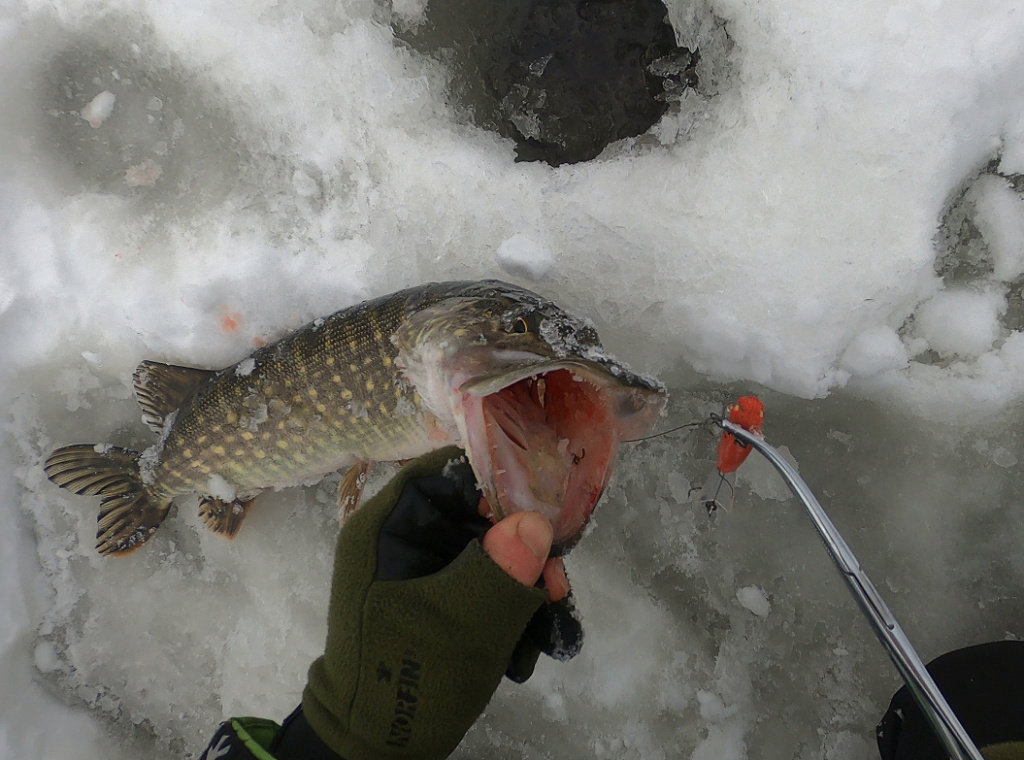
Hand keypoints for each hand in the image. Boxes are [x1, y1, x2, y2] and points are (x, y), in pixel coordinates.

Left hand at [283, 447, 581, 759]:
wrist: (374, 750)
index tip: (542, 503)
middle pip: (475, 513)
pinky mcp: (434, 601)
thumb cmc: (409, 677)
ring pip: (486, 550)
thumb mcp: (462, 622)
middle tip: (556, 579)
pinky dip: (507, 605)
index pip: (445, 470)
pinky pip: (481, 583)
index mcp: (386, 526)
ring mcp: (417, 571)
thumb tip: (536, 522)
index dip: (496, 479)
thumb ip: (501, 568)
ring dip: (521, 582)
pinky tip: (527, 638)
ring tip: (548, 615)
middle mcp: (399, 537)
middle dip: (522, 545)